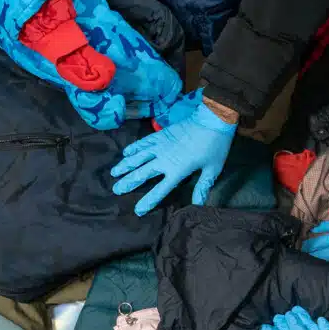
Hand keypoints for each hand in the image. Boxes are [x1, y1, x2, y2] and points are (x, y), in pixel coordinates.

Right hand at [111, 101, 235, 215]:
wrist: (212, 119)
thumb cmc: (215, 146)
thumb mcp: (212, 169)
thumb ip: (202, 187)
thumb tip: (198, 205)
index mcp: (177, 171)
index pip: (159, 190)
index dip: (148, 201)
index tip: (137, 210)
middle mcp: (164, 159)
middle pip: (142, 173)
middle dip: (128, 183)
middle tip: (116, 190)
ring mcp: (160, 145)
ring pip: (138, 157)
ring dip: (125, 165)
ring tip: (114, 173)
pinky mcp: (160, 134)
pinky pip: (143, 142)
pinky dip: (133, 147)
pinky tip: (125, 153)